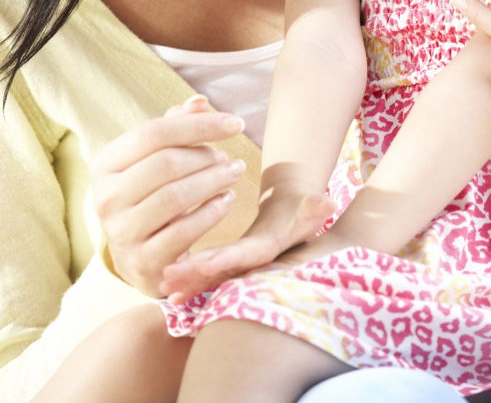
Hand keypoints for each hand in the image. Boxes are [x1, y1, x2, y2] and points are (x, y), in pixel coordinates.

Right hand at [90, 97, 246, 295]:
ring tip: (234, 172)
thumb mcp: (157, 159)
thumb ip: (178, 127)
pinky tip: (228, 200)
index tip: (236, 123)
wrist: (141, 257)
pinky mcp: (142, 262)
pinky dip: (212, 212)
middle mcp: (105, 198)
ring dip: (214, 180)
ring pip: (175, 196)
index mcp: (104, 164)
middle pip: (165, 163)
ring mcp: (121, 233)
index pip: (153, 133)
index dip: (199, 124)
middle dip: (206, 155)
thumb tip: (200, 101)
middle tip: (229, 157)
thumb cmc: (152, 194)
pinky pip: (184, 232)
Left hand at [160, 185, 334, 302]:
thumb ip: (315, 207)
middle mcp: (252, 262)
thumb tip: (328, 202)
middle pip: (221, 269)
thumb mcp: (309, 209)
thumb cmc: (303, 211)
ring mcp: (240, 265)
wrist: (298, 221)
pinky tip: (167, 286)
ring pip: (211, 276)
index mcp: (267, 248)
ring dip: (188, 281)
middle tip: (166, 279)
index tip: (201, 264)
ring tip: (162, 288)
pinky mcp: (230, 263)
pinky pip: (208, 274)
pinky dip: (190, 279)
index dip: (222, 259)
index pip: (243, 255)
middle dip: (195, 275)